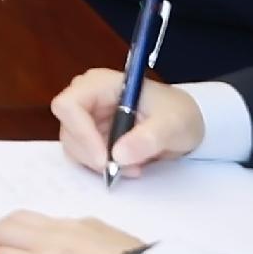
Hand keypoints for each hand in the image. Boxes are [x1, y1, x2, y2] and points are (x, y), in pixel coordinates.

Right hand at [48, 68, 207, 176]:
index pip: (69, 105)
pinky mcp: (91, 134)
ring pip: (74, 145)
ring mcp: (88, 117)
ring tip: (133, 168)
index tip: (105, 158)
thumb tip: (118, 155)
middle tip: (122, 169)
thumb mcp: (173, 124)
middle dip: (92, 154)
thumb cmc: (179, 114)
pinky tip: (128, 166)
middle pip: (68, 129)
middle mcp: (88, 97)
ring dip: (99, 163)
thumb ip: (149, 137)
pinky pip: (84, 154)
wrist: (184, 123)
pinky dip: (102, 166)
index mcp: (101, 84)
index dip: (80, 133)